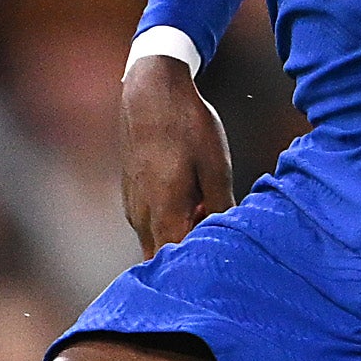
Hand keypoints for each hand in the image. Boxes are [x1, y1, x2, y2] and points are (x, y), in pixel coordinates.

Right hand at [121, 50, 235, 251]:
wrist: (150, 93)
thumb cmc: (186, 127)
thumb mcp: (216, 167)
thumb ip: (221, 207)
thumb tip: (229, 234)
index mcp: (163, 213)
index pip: (177, 262)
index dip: (199, 268)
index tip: (221, 258)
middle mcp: (141, 217)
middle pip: (163, 258)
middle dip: (189, 256)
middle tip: (217, 236)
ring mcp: (133, 207)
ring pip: (155, 241)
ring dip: (180, 237)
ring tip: (207, 212)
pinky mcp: (131, 195)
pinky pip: (150, 223)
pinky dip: (170, 222)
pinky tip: (192, 200)